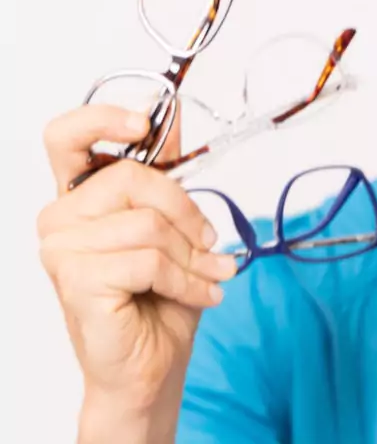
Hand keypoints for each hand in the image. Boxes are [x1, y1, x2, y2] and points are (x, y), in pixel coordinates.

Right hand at [37, 105, 237, 429]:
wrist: (152, 364)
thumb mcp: (173, 226)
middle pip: (132, 178)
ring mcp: (62, 250)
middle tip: (211, 243)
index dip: (103, 118)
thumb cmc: (158, 298)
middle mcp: (61, 219)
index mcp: (80, 197)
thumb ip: (164, 174)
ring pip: (147, 223)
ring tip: (209, 275)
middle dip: (186, 211)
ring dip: (193, 254)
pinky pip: (148, 260)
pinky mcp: (76, 281)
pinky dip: (187, 278)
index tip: (144, 122)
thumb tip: (171, 116)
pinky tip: (200, 294)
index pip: (66, 137)